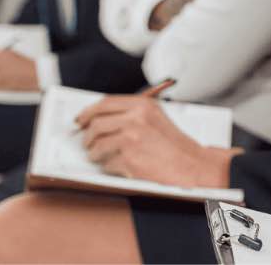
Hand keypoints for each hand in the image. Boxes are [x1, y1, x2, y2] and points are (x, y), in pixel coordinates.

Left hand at [74, 95, 235, 187]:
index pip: (104, 103)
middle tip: (87, 142)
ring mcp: (131, 139)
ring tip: (100, 156)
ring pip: (96, 145)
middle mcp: (136, 119)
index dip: (88, 112)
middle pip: (96, 124)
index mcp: (142, 105)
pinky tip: (119, 166)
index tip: (80, 120)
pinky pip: (106, 163)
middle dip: (87, 136)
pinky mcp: (129, 159)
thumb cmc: (174, 145)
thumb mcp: (155, 118)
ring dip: (94, 153)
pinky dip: (109, 167)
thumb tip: (100, 118)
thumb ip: (130, 113)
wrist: (190, 165)